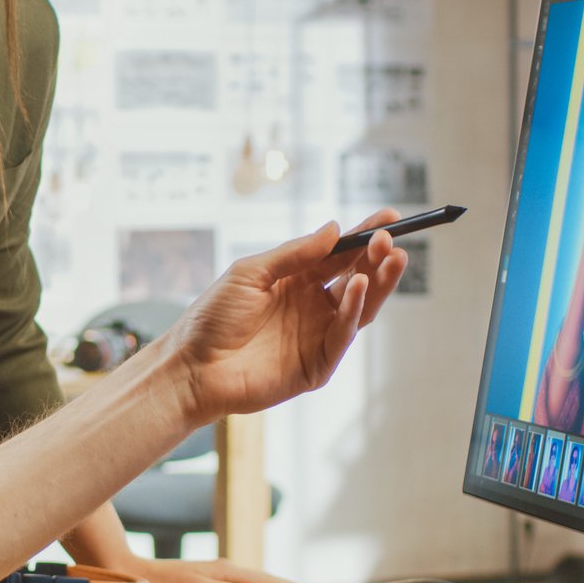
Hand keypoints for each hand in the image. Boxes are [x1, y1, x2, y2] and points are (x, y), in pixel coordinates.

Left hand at [158, 211, 405, 423]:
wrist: (191, 366)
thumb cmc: (213, 317)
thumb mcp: (251, 273)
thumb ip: (294, 254)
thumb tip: (335, 229)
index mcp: (297, 281)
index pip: (340, 256)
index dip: (365, 236)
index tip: (390, 216)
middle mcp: (312, 307)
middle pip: (356, 279)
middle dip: (376, 258)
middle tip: (390, 239)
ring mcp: (317, 336)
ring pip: (359, 307)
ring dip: (378, 283)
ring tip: (391, 258)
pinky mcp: (317, 365)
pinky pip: (342, 336)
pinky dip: (353, 311)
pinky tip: (359, 287)